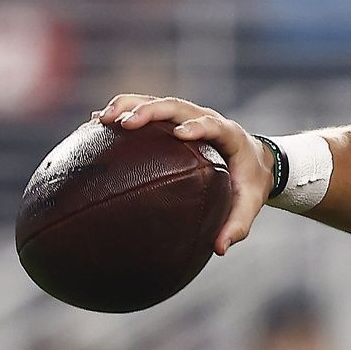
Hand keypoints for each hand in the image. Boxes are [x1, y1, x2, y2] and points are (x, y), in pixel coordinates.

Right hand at [97, 94, 270, 254]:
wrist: (254, 160)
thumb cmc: (250, 183)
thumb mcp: (250, 205)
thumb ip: (237, 225)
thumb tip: (220, 248)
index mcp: (229, 135)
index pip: (213, 125)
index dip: (198, 127)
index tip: (181, 134)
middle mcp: (206, 118)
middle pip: (177, 106)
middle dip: (150, 111)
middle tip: (124, 123)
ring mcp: (188, 115)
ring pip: (157, 101)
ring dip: (128, 106)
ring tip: (100, 119)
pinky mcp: (172, 118)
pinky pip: (146, 107)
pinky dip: (122, 111)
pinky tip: (96, 124)